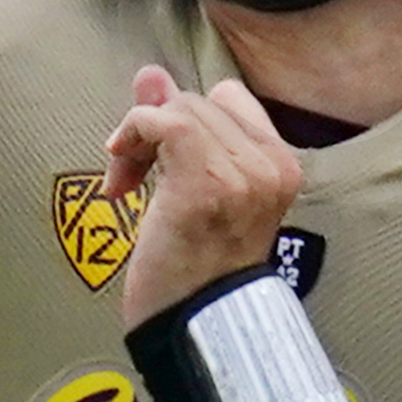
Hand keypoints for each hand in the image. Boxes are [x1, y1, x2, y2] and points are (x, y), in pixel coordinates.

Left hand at [102, 64, 300, 328]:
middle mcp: (273, 165)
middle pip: (198, 100)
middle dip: (156, 130)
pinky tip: (119, 184)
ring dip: (137, 140)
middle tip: (135, 180)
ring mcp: (243, 174)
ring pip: (177, 108)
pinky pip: (161, 121)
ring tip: (126, 185)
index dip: (187, 119)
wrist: (193, 327)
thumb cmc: (193, 268)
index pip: (229, 98)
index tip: (161, 161)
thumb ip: (178, 126)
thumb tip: (151, 74)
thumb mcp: (192, 188)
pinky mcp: (206, 182)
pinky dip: (131, 138)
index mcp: (283, 165)